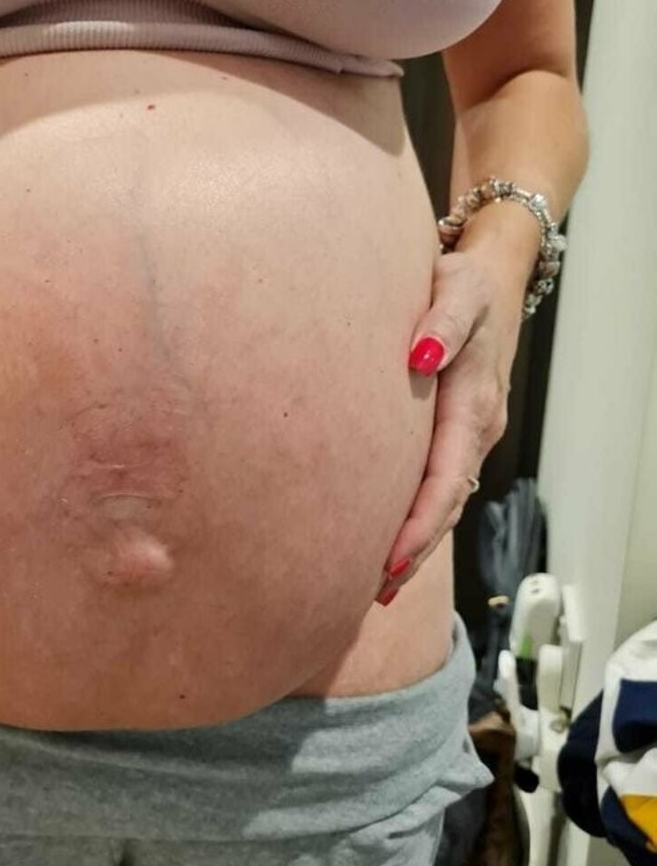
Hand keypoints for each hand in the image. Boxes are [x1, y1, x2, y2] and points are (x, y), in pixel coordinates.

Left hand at [375, 246, 525, 606]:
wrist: (490, 277)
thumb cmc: (464, 283)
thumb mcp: (458, 290)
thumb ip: (442, 322)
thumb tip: (420, 358)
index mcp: (473, 403)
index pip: (445, 478)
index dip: (420, 522)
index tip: (390, 558)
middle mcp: (476, 426)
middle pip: (446, 502)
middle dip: (414, 549)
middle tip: (374, 589)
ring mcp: (468, 432)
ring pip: (444, 497)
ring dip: (416, 540)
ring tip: (378, 583)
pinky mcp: (455, 430)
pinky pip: (439, 481)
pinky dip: (419, 514)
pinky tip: (391, 539)